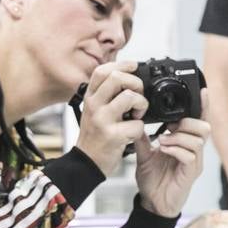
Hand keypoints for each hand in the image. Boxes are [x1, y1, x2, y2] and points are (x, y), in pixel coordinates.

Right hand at [73, 61, 145, 176]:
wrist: (86, 163)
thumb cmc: (95, 137)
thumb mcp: (94, 111)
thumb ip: (106, 96)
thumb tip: (128, 79)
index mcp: (90, 97)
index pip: (102, 71)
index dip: (121, 64)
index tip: (135, 66)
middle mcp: (94, 105)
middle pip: (117, 78)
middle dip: (135, 83)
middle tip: (138, 96)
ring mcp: (102, 120)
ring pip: (129, 97)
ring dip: (141, 104)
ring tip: (137, 115)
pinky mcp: (112, 135)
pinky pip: (136, 124)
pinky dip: (140, 128)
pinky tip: (133, 132)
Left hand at [134, 113, 207, 218]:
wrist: (152, 203)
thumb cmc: (153, 181)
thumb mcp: (145, 155)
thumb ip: (143, 139)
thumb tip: (136, 123)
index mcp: (186, 144)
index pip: (199, 122)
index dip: (199, 109)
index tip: (189, 99)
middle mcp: (194, 152)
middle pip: (204, 127)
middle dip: (186, 122)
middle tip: (168, 126)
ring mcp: (195, 163)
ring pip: (198, 140)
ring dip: (178, 137)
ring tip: (162, 141)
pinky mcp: (191, 173)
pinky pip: (190, 156)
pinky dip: (176, 149)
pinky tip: (164, 150)